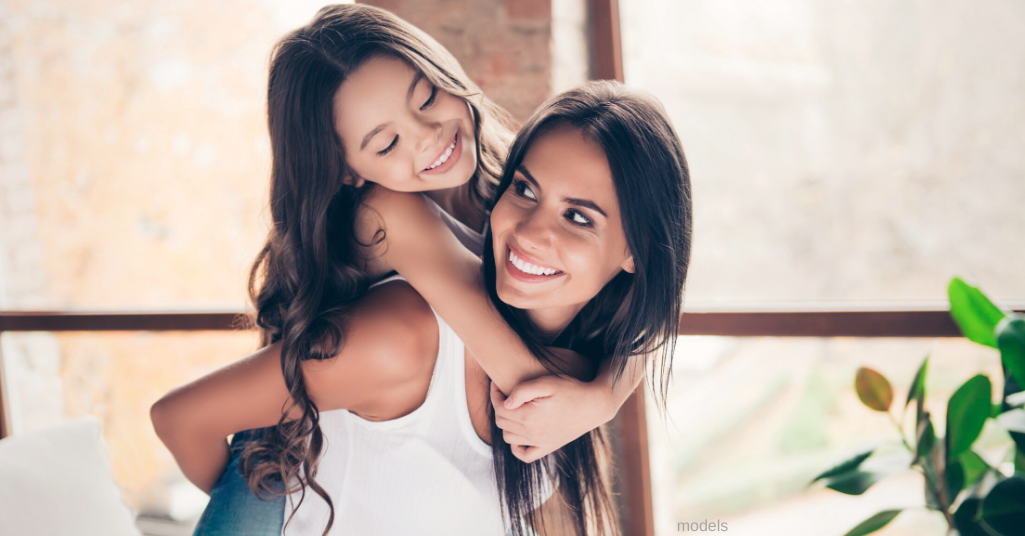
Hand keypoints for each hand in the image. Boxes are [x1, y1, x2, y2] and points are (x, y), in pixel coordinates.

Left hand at [490, 375, 615, 462]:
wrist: (594, 405)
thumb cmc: (571, 389)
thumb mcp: (546, 382)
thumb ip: (522, 390)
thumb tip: (506, 403)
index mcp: (529, 417)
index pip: (499, 409)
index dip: (495, 395)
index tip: (497, 384)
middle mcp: (532, 433)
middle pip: (501, 422)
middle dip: (499, 407)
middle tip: (504, 393)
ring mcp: (540, 442)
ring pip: (509, 437)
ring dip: (505, 423)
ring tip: (512, 409)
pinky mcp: (548, 447)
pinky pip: (525, 455)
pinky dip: (516, 447)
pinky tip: (519, 435)